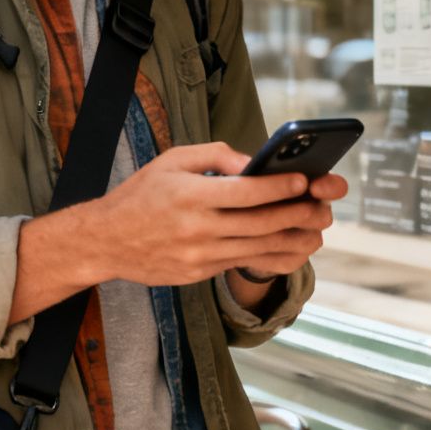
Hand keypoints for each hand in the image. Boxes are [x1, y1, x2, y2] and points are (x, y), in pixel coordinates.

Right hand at [71, 143, 337, 286]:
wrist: (106, 241)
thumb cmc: (141, 194)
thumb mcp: (172, 161)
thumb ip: (214, 155)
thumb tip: (253, 162)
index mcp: (190, 196)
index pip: (245, 193)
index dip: (279, 187)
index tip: (305, 181)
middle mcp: (197, 229)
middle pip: (260, 224)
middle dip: (298, 214)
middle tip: (325, 206)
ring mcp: (199, 256)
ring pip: (257, 249)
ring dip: (293, 239)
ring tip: (318, 228)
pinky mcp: (199, 274)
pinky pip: (243, 264)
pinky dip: (272, 257)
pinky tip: (293, 248)